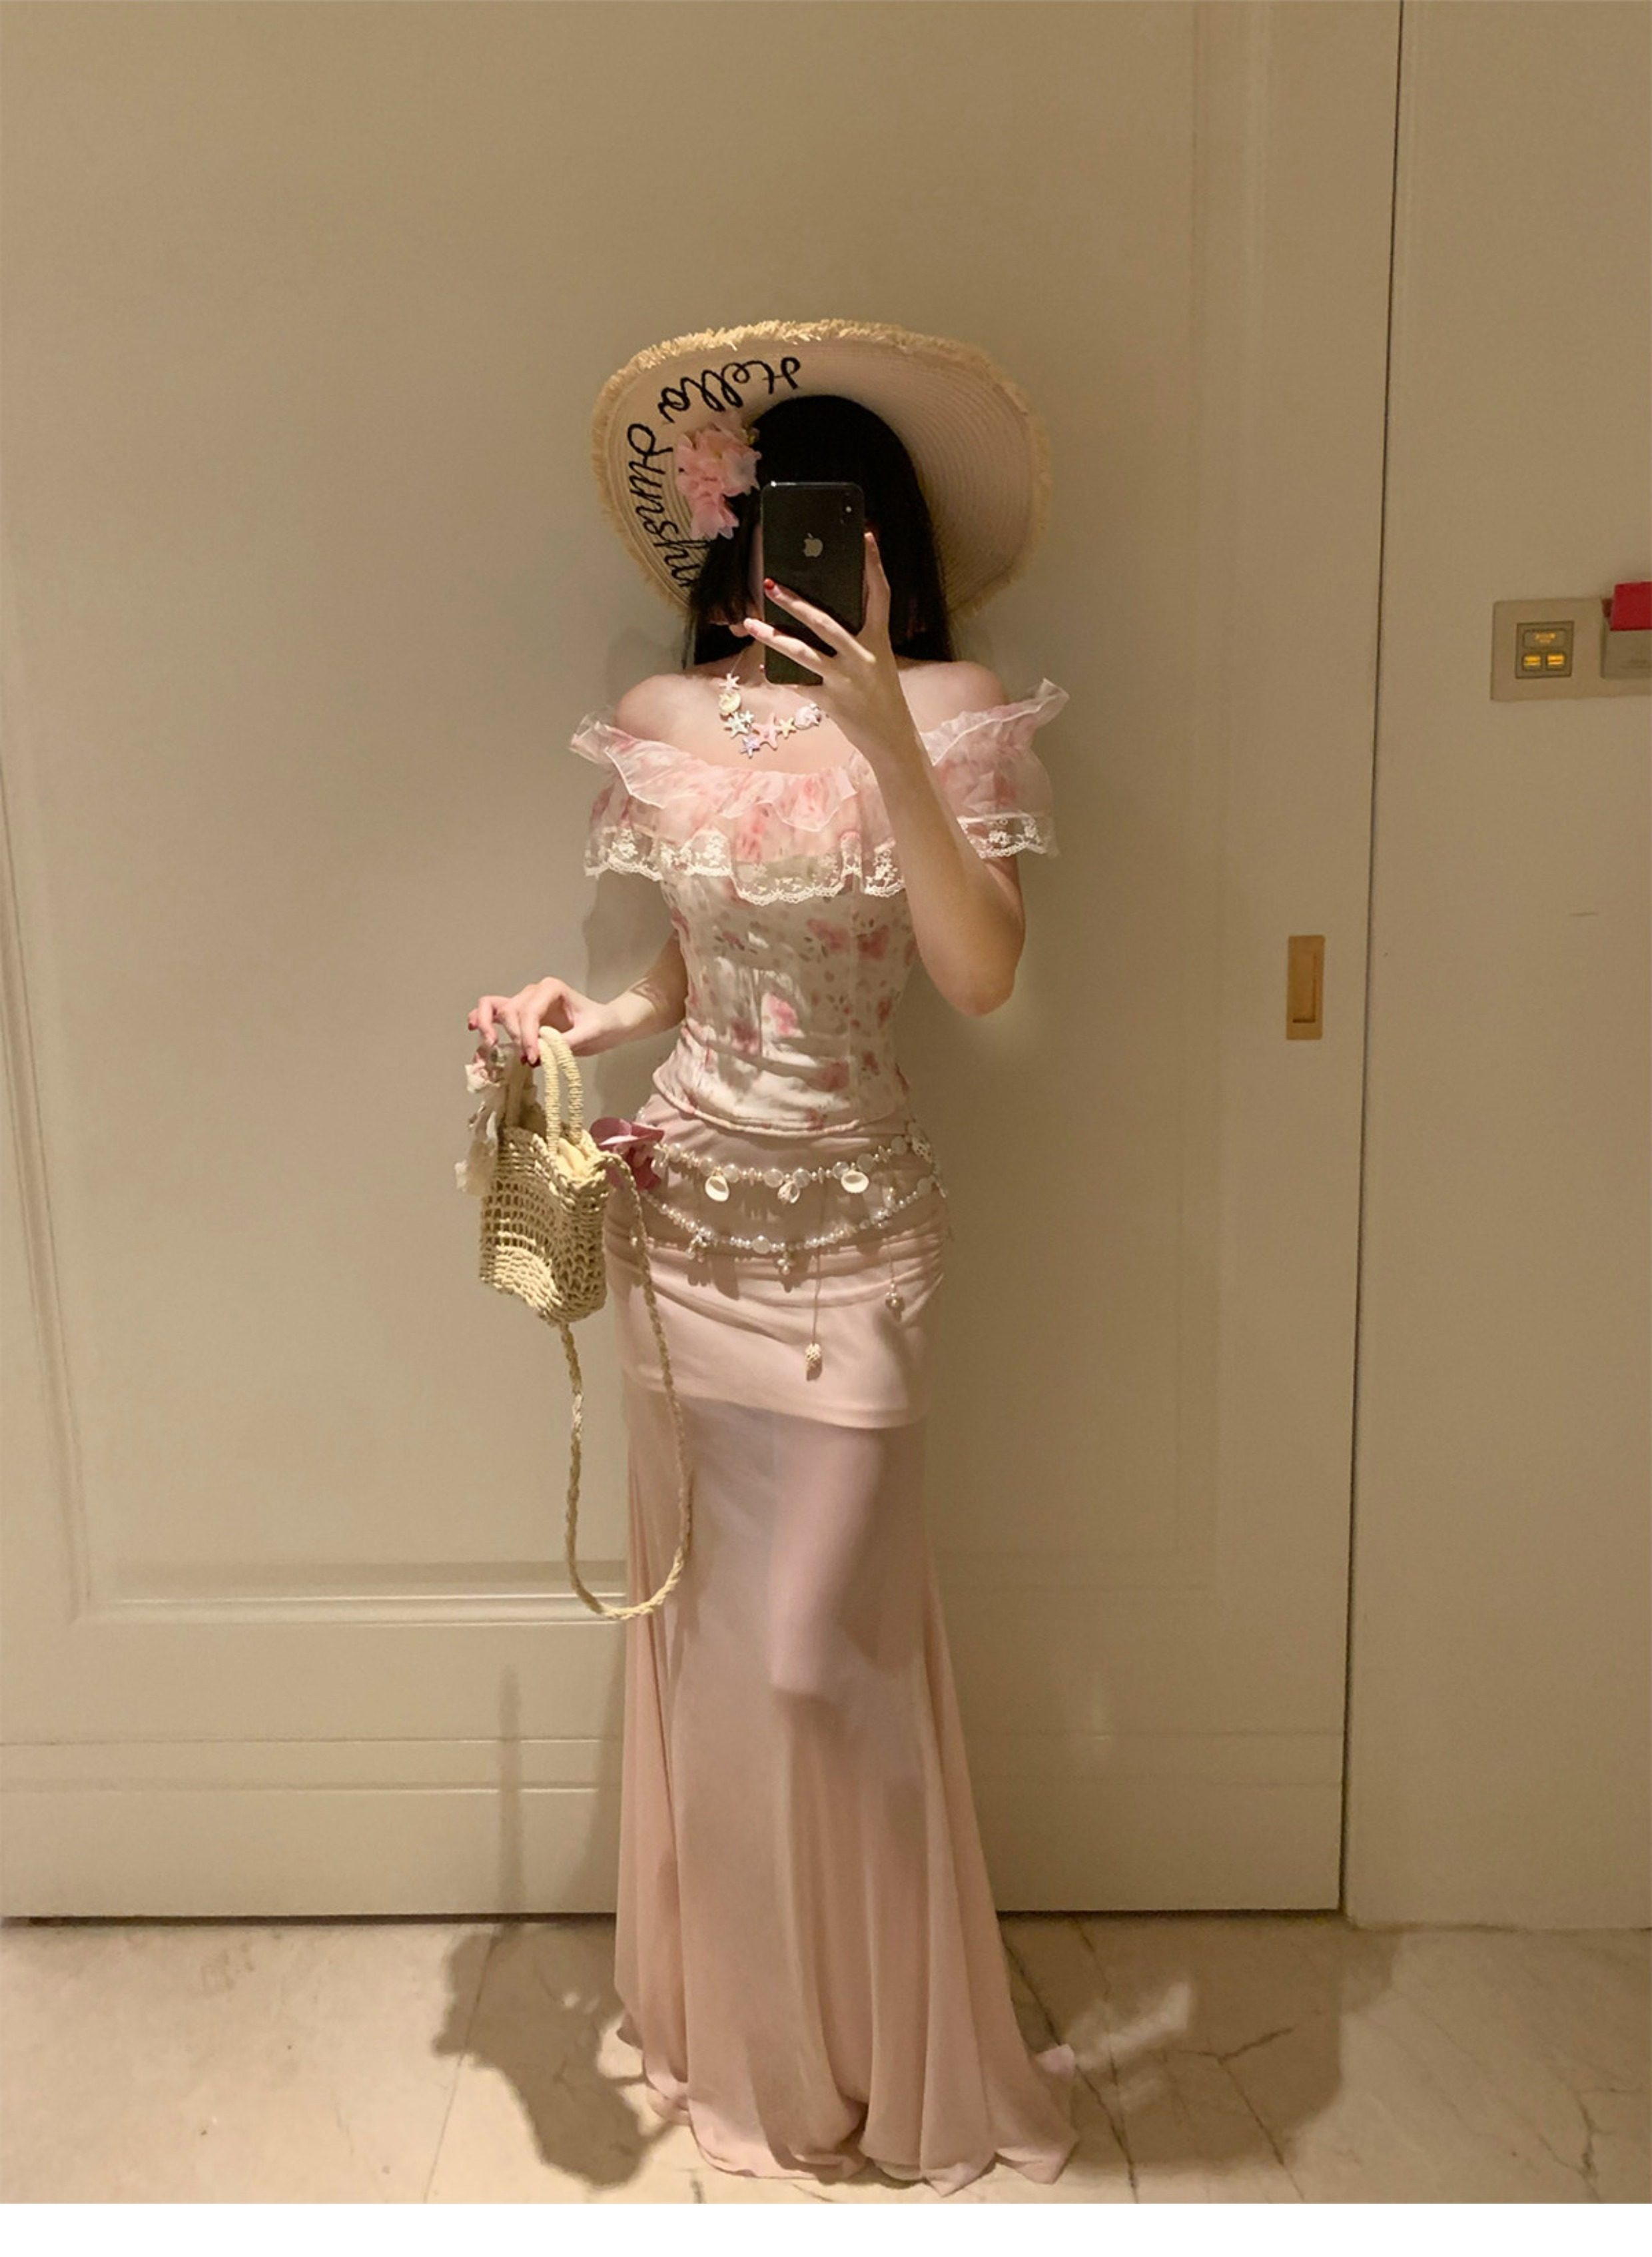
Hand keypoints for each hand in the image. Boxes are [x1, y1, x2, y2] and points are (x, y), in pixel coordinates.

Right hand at [466, 976, 618, 1065]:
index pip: (529, 1011)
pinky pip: (494, 1014)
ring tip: (490, 1045)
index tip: (533, 1057)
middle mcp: (534, 992)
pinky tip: (475, 1031)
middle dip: (515, 1036)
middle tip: (528, 1058)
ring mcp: (524, 1002)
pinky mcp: (520, 1016)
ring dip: (488, 1025)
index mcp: (551, 989)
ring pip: (494, 1007)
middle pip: (510, 1011)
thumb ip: (567, 1042)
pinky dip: (482, 1021)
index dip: (527, 1035)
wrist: (606, 1025)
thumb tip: (540, 1055)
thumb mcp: (592, 1033)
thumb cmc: (601, 1024)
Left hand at [742, 529, 918, 766]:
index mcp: (879, 641)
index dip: (874, 565)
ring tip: (752, 624)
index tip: (866, 536)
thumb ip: (856, 640)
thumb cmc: (882, 696)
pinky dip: (780, 675)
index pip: (880, 595)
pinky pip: (799, 683)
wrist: (891, 738)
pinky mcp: (831, 701)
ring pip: (803, 653)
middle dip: (796, 603)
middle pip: (825, 622)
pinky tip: (764, 666)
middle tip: (772, 584)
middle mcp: (863, 657)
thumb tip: (818, 616)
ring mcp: (846, 680)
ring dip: (773, 637)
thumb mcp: (877, 662)